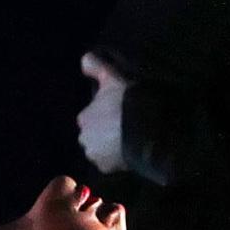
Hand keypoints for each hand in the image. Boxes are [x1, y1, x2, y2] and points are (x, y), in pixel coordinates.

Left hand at [76, 54, 129, 174]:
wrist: (146, 130)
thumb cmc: (128, 103)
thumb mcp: (113, 77)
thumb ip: (95, 66)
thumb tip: (83, 59)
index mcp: (83, 118)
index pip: (91, 116)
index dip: (105, 113)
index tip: (119, 111)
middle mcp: (84, 139)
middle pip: (95, 135)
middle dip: (105, 132)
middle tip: (125, 125)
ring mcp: (95, 156)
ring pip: (101, 149)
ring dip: (111, 146)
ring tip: (129, 138)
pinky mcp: (108, 169)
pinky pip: (111, 163)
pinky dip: (118, 158)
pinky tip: (131, 150)